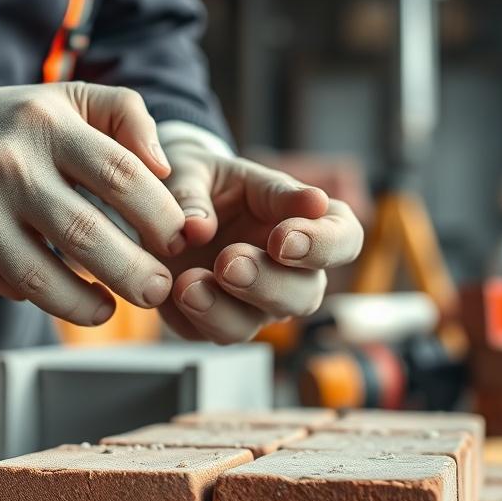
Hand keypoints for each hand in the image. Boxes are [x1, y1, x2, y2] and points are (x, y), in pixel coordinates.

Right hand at [0, 82, 185, 323]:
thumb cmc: (15, 125)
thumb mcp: (70, 98)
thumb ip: (127, 115)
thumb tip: (164, 168)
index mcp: (48, 124)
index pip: (121, 174)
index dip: (160, 215)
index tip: (177, 240)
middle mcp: (10, 165)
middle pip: (86, 233)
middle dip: (135, 272)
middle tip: (159, 289)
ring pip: (43, 276)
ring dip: (88, 305)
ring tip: (114, 309)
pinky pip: (12, 286)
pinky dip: (47, 299)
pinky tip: (71, 298)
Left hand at [158, 139, 363, 342]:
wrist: (157, 208)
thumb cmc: (196, 182)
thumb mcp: (194, 169)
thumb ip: (195, 192)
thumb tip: (198, 227)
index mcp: (303, 220)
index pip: (344, 238)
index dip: (323, 244)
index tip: (284, 237)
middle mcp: (290, 269)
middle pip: (306, 293)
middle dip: (268, 281)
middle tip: (230, 262)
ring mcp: (256, 302)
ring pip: (260, 322)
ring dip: (226, 307)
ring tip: (189, 283)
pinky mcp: (218, 321)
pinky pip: (216, 332)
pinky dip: (196, 315)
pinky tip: (175, 291)